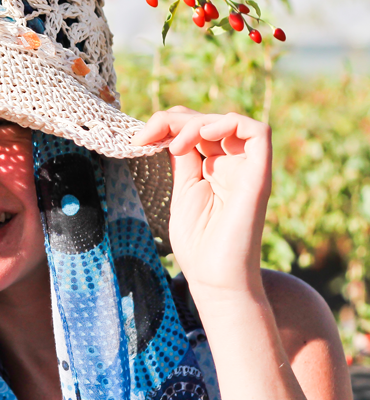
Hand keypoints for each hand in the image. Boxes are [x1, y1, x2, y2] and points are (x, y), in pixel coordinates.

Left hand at [132, 107, 271, 297]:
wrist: (214, 279)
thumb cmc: (198, 245)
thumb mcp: (183, 190)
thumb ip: (183, 158)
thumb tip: (169, 131)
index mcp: (213, 167)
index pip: (195, 127)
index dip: (166, 124)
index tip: (138, 139)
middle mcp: (233, 164)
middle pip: (208, 120)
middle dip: (172, 120)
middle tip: (146, 137)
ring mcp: (247, 169)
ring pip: (229, 121)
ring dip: (196, 123)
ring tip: (173, 145)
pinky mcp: (259, 176)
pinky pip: (259, 132)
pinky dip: (230, 123)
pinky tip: (204, 135)